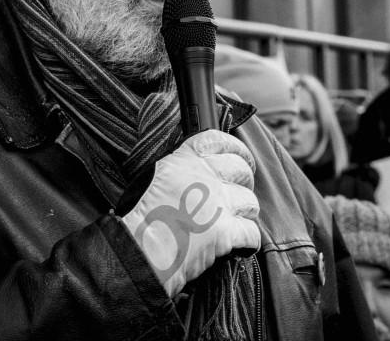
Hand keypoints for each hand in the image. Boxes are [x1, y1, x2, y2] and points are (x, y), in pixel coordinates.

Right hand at [121, 129, 260, 296]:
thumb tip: (198, 173)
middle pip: (242, 170)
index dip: (236, 149)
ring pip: (250, 202)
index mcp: (185, 159)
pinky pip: (252, 233)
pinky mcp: (227, 232)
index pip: (220, 141)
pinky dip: (248, 241)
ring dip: (245, 214)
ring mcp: (218, 203)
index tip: (241, 157)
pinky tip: (240, 246)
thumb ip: (180, 169)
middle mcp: (205, 176)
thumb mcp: (154, 176)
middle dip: (245, 182)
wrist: (137, 250)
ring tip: (235, 222)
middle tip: (240, 193)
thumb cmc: (138, 218)